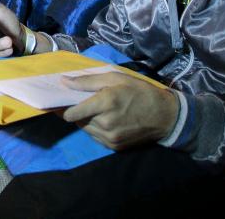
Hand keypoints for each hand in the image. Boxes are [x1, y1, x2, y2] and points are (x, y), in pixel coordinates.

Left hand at [62, 73, 177, 150]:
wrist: (165, 116)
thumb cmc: (139, 91)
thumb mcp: (115, 78)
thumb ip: (87, 81)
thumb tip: (63, 82)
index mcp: (105, 103)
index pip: (71, 113)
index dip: (62, 107)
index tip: (59, 101)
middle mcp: (105, 123)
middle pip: (76, 120)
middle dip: (76, 111)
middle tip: (83, 102)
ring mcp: (110, 138)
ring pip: (84, 129)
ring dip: (85, 120)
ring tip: (97, 110)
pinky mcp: (114, 147)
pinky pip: (95, 137)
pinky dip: (95, 128)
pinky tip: (105, 120)